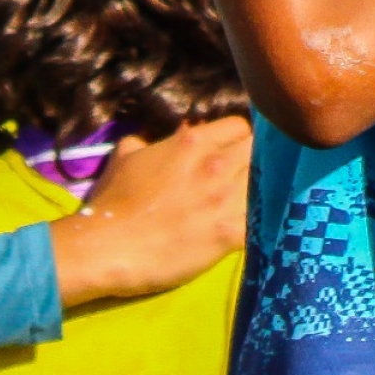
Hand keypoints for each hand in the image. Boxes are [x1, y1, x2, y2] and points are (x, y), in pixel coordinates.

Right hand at [48, 115, 252, 307]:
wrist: (107, 247)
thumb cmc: (112, 201)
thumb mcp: (125, 157)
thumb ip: (146, 142)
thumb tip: (151, 142)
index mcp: (194, 142)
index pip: (239, 126)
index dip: (235, 139)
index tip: (230, 152)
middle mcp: (216, 165)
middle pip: (259, 150)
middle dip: (253, 160)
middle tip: (240, 177)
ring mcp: (227, 199)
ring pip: (267, 181)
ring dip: (259, 190)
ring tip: (247, 201)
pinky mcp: (230, 234)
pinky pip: (264, 220)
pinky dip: (262, 223)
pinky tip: (253, 227)